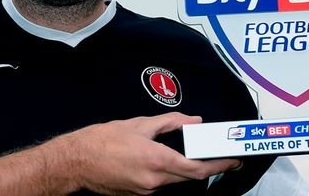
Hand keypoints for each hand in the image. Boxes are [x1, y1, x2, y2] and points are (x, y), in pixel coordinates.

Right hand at [57, 112, 241, 194]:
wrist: (76, 161)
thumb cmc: (103, 140)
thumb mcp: (139, 124)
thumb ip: (171, 122)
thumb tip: (193, 120)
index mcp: (157, 160)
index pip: (198, 168)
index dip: (219, 165)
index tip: (232, 161)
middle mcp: (155, 180)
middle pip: (190, 177)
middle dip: (206, 166)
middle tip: (217, 155)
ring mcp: (146, 190)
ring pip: (174, 180)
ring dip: (183, 168)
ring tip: (184, 151)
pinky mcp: (138, 194)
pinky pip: (160, 183)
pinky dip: (166, 171)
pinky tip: (160, 159)